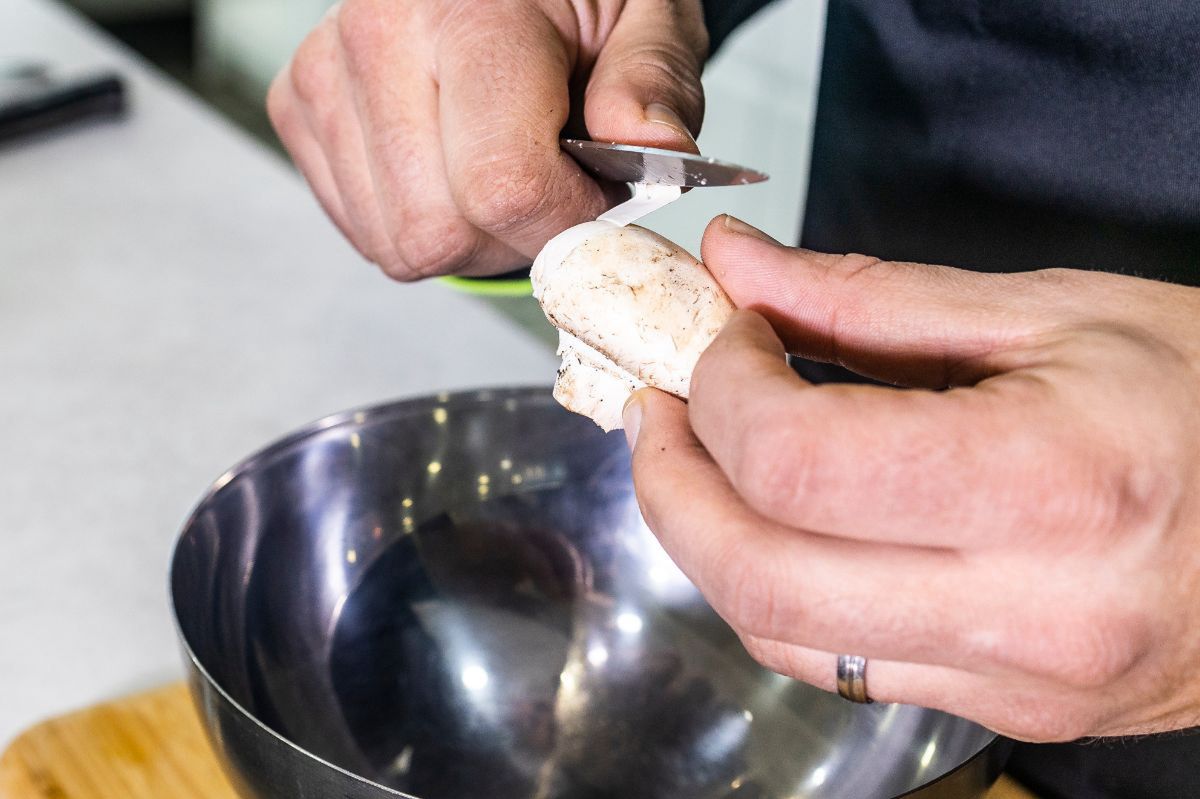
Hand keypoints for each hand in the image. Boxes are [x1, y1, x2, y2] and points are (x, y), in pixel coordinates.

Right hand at [267, 0, 706, 279]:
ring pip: (398, 242)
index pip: (502, 182)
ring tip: (497, 168)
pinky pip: (366, 231)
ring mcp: (324, 74)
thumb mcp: (650, 17)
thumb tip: (653, 144)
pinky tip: (450, 167)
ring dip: (465, 237)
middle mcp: (376, 34)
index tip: (594, 199)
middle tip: (546, 187)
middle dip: (509, 237)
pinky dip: (421, 222)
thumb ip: (654, 81)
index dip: (562, 222)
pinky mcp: (296, 107)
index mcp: (468, 7)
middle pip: (437, 231)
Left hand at [623, 215, 1199, 741]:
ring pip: (780, 635)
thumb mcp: (1058, 315)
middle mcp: (1026, 610)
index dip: (720, 392)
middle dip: (671, 483)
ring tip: (705, 457)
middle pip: (757, 574)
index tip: (720, 341)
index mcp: (1045, 485)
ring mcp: (1013, 681)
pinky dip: (776, 588)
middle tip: (663, 408)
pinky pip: (837, 667)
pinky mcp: (1006, 708)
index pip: (796, 463)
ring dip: (708, 540)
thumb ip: (872, 299)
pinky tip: (783, 523)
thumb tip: (739, 264)